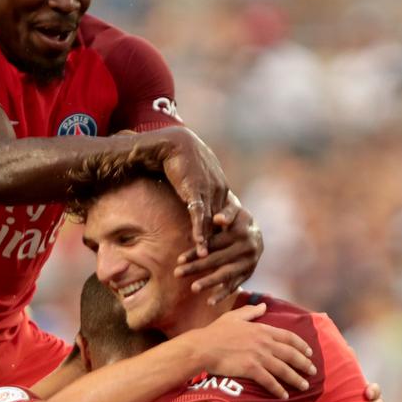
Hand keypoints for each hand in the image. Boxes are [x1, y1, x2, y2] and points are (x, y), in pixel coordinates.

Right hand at [158, 128, 231, 257]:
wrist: (175, 142)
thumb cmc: (183, 157)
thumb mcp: (197, 175)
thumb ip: (200, 188)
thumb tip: (197, 198)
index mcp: (222, 187)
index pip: (226, 214)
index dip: (226, 231)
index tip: (227, 246)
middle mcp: (220, 190)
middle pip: (221, 222)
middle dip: (221, 241)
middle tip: (222, 260)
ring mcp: (209, 191)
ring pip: (211, 222)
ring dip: (208, 242)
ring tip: (207, 260)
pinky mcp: (195, 191)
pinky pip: (199, 216)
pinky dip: (200, 231)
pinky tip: (199, 245)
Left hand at [175, 194, 261, 304]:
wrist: (256, 232)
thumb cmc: (237, 219)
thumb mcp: (234, 211)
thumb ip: (226, 213)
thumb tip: (217, 219)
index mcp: (241, 233)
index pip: (214, 244)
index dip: (196, 251)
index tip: (179, 260)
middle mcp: (247, 249)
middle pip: (217, 260)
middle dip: (196, 267)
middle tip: (177, 273)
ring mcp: (249, 263)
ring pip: (226, 274)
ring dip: (209, 282)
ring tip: (193, 288)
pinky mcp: (249, 273)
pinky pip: (235, 285)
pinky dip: (223, 295)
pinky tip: (209, 302)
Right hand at [182, 303, 314, 398]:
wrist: (202, 347)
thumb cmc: (215, 332)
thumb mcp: (234, 317)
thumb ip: (251, 311)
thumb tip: (264, 305)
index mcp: (261, 329)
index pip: (288, 337)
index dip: (301, 345)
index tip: (309, 352)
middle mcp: (264, 342)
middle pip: (291, 354)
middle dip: (304, 363)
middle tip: (313, 371)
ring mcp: (258, 356)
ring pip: (284, 369)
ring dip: (296, 378)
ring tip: (304, 386)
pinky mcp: (251, 369)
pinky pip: (269, 381)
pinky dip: (278, 389)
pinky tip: (284, 395)